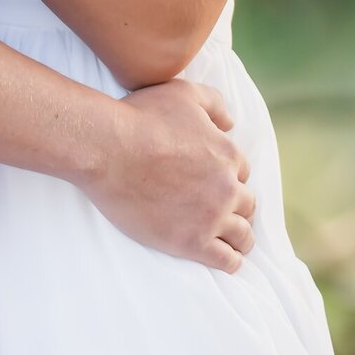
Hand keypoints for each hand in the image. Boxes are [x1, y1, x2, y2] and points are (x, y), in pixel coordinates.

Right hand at [80, 81, 255, 270]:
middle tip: (222, 213)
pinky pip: (227, 260)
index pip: (241, 172)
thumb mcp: (183, 93)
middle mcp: (227, 187)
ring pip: (243, 235)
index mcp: (227, 154)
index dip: (229, 177)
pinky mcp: (192, 242)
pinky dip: (231, 261)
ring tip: (233, 243)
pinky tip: (226, 259)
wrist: (108, 149)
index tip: (215, 184)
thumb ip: (214, 103)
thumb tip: (230, 123)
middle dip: (237, 207)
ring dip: (241, 238)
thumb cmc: (141, 118)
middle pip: (246, 204)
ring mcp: (211, 217)